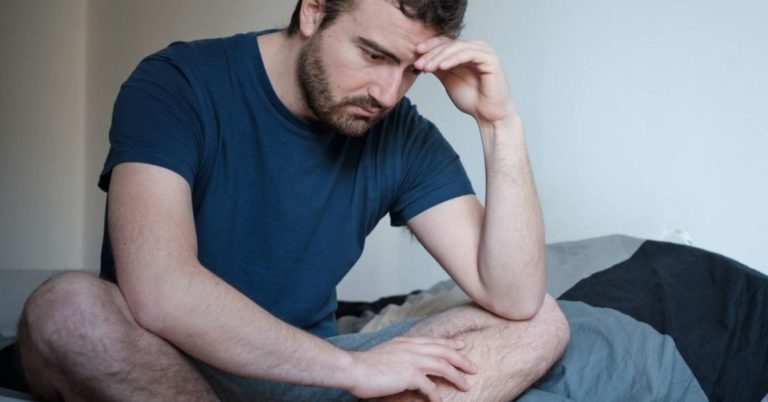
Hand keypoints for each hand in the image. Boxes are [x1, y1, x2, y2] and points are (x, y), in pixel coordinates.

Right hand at [345, 336, 477, 401]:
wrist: (354, 368)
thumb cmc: (365, 365)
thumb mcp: (386, 352)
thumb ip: (399, 353)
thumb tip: (406, 363)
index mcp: (406, 342)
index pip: (434, 341)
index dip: (449, 343)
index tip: (461, 345)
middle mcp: (412, 348)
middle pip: (444, 352)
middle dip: (461, 359)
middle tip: (474, 368)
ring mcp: (412, 360)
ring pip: (443, 366)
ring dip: (457, 377)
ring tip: (467, 386)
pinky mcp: (409, 375)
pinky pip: (430, 387)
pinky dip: (437, 396)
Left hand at [415, 37, 517, 124]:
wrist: (487, 114)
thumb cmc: (471, 98)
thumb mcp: (448, 79)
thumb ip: (438, 67)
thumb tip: (420, 58)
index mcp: (466, 51)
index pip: (445, 42)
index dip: (429, 47)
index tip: (415, 54)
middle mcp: (476, 48)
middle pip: (449, 44)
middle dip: (432, 54)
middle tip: (418, 63)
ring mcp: (484, 52)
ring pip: (457, 48)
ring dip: (439, 57)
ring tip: (427, 67)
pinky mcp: (490, 59)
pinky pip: (468, 54)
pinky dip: (453, 59)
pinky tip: (441, 67)